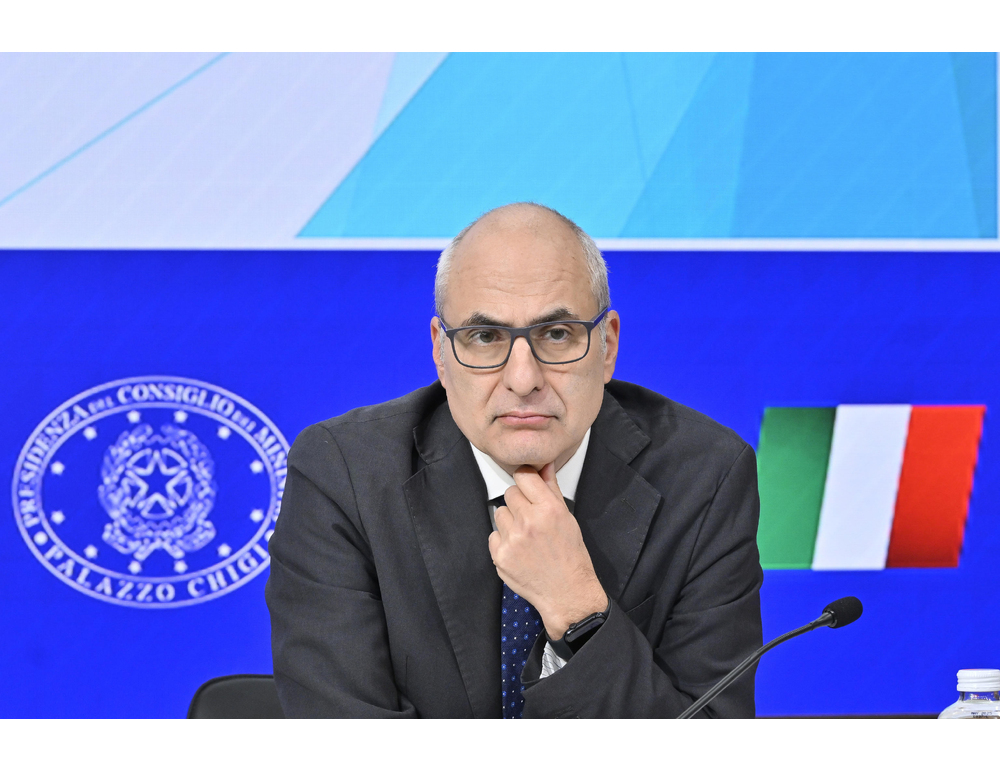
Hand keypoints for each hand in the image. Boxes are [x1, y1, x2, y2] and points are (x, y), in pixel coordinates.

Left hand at [488, 462, 607, 639]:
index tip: (528, 486)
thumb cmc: (570, 556)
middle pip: (510, 493)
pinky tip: (519, 550)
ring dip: (510, 521)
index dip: (526, 479)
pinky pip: (493, 535)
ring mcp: (512, 539)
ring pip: (500, 513)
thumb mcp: (567, 517)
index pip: (524, 475)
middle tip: (532, 518)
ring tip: (526, 536)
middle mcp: (528, 521)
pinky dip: (503, 541)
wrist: (566, 592)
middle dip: (520, 503)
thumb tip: (545, 465)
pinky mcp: (500, 555)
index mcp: (548, 509)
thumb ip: (551, 489)